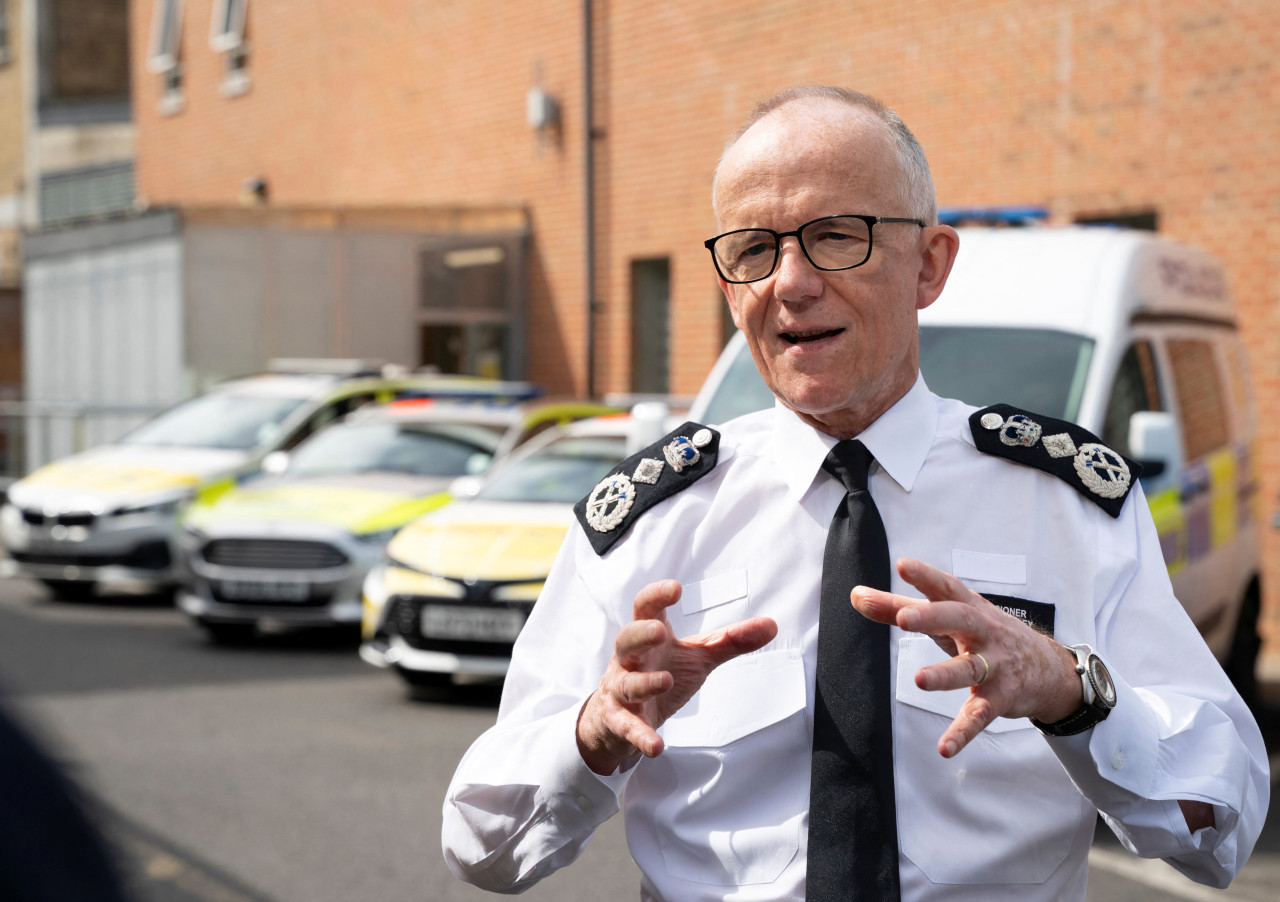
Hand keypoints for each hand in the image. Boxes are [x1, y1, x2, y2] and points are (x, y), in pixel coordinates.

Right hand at [576, 579, 777, 774]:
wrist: (619, 716)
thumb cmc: (660, 672)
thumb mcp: (697, 657)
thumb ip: (729, 641)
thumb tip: (771, 625)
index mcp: (649, 637)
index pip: (646, 609)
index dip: (657, 596)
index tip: (675, 588)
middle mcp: (630, 659)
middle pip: (626, 640)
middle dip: (640, 634)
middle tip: (659, 631)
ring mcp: (621, 690)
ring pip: (627, 683)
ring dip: (644, 682)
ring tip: (666, 680)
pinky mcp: (621, 721)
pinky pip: (628, 727)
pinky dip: (642, 736)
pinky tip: (657, 746)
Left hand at [851, 557, 1080, 758]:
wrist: (1048, 668)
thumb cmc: (986, 634)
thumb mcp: (947, 617)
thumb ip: (899, 607)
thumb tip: (856, 595)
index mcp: (968, 607)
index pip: (946, 587)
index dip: (926, 576)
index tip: (902, 565)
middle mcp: (983, 631)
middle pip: (959, 620)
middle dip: (932, 617)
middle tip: (904, 617)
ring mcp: (995, 665)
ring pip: (970, 668)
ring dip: (945, 674)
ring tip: (920, 680)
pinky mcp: (1000, 697)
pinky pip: (980, 715)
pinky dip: (963, 732)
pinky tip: (944, 747)